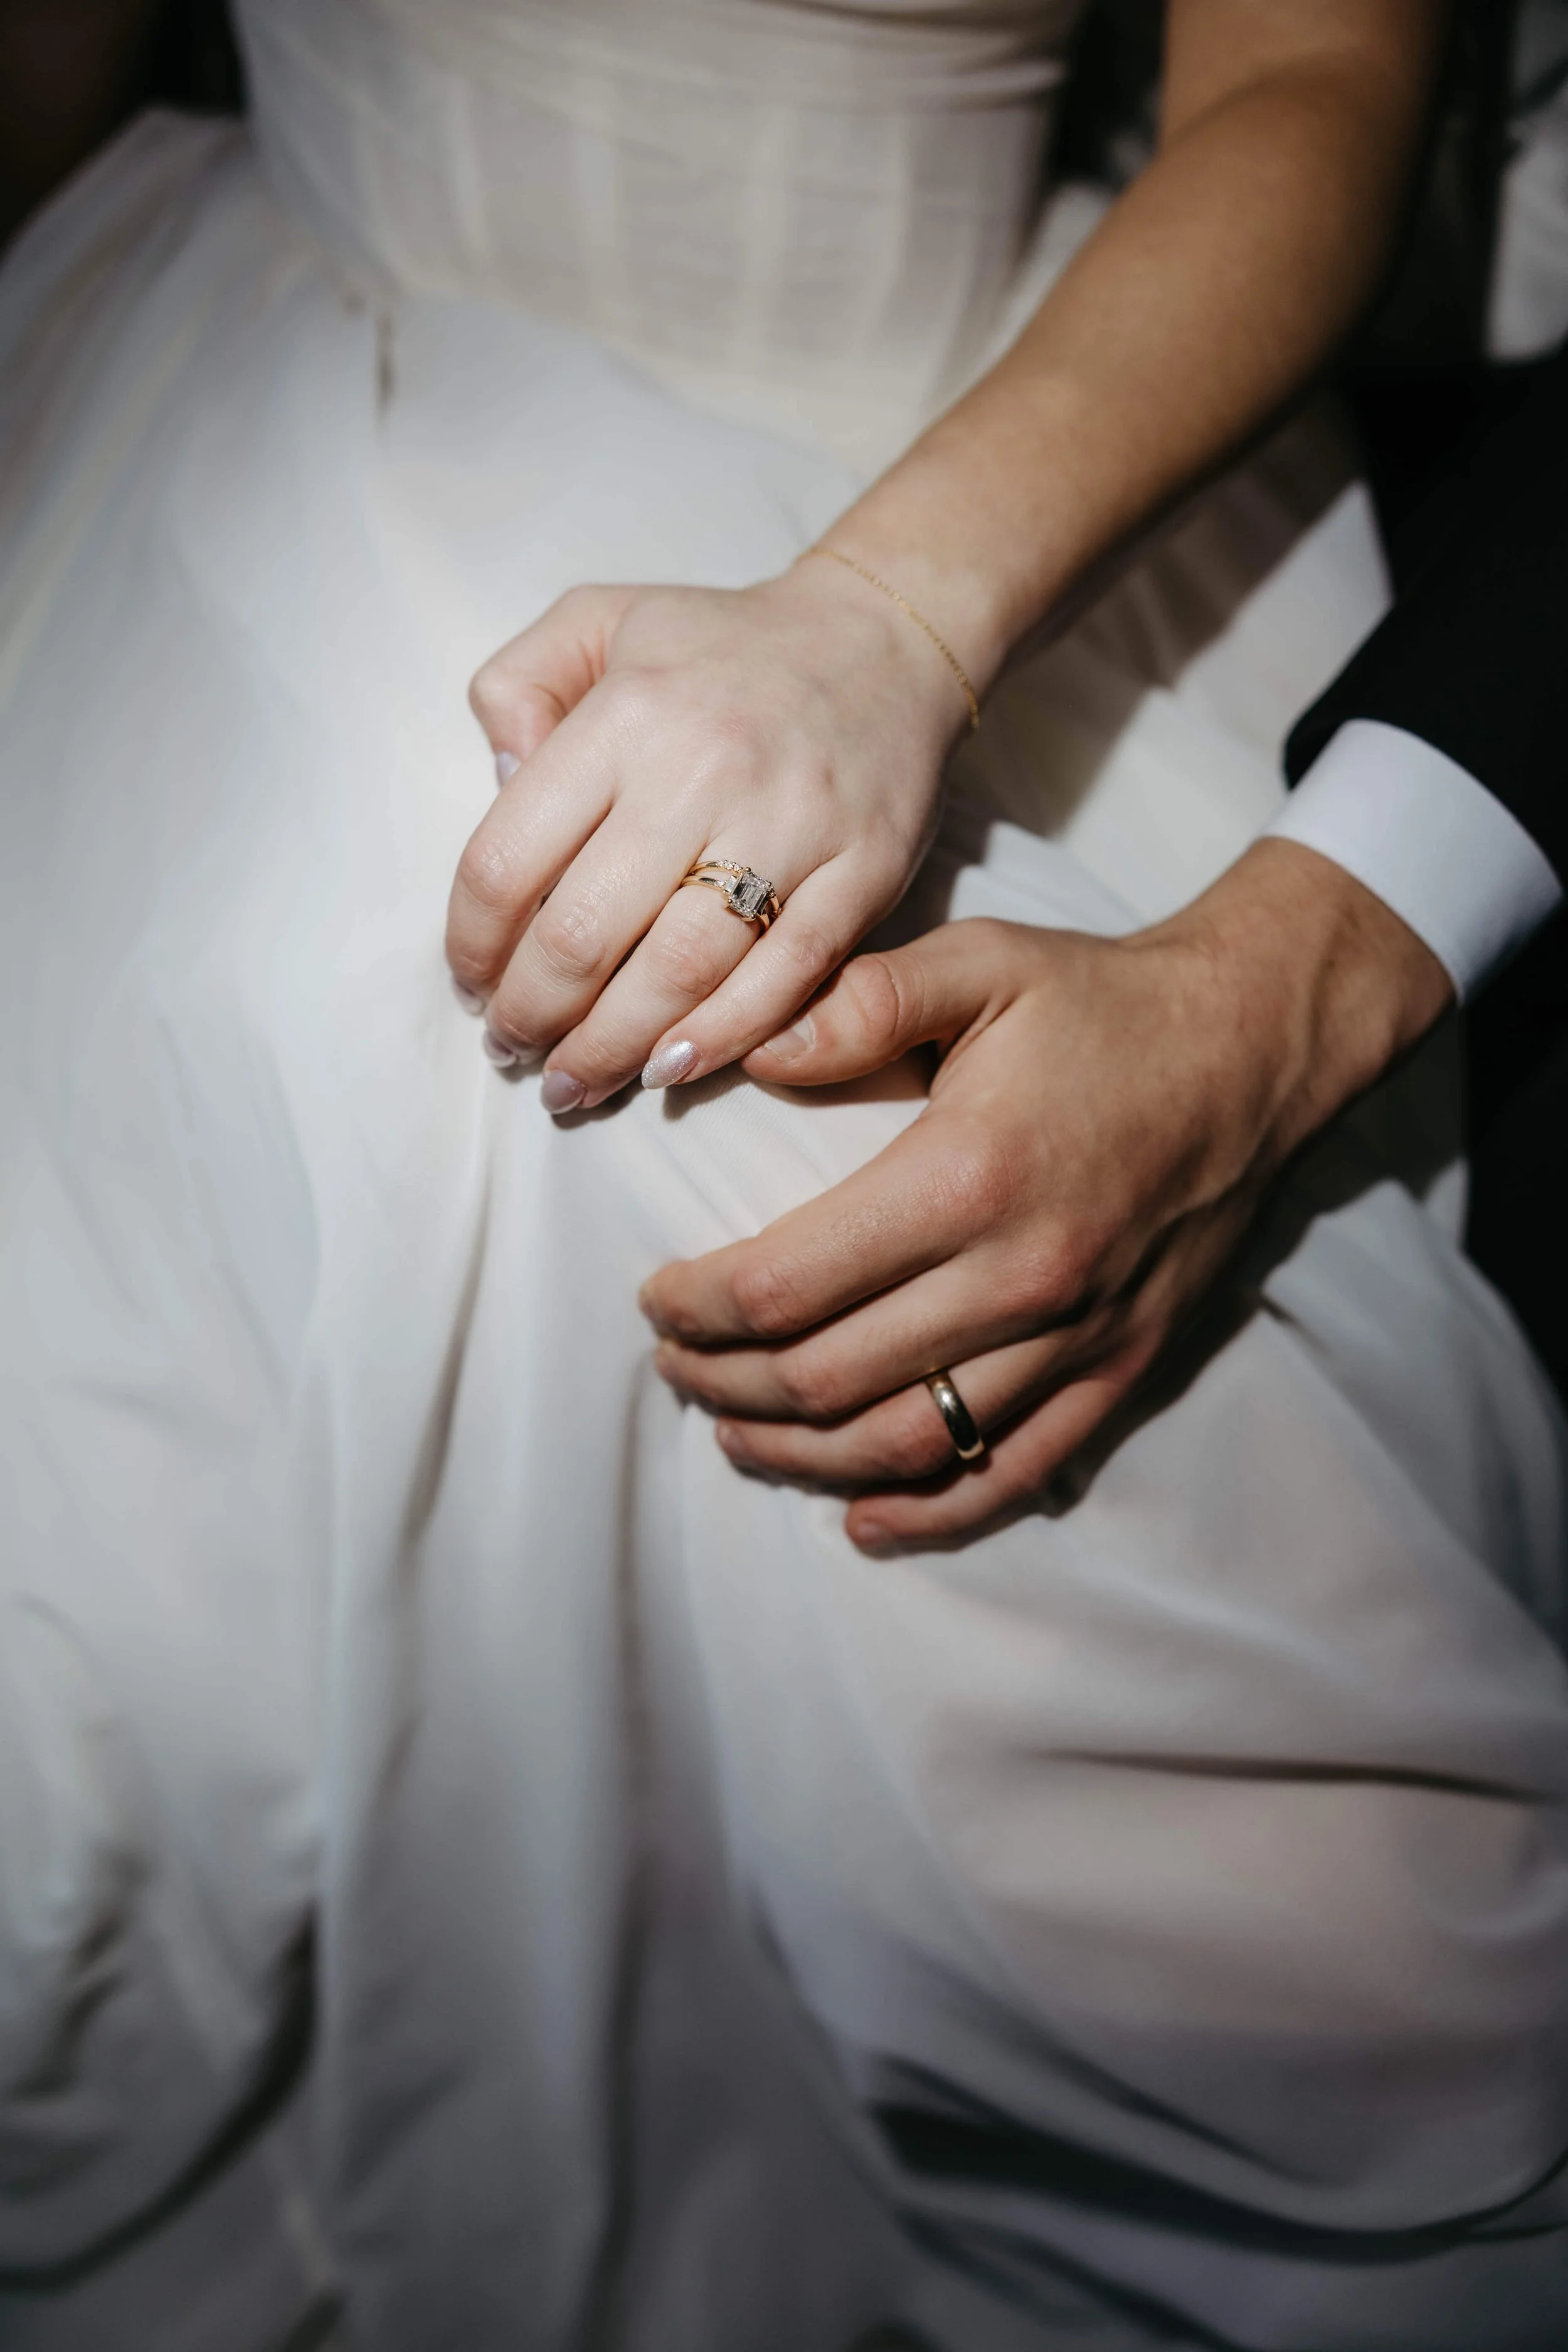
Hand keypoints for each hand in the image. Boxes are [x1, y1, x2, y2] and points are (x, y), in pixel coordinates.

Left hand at [445, 562, 976, 1110]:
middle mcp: (702, 770)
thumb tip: (497, 783)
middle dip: (531, 1016)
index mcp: (626, 714)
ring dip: (610, 1048)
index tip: (471, 985)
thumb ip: (518, 686)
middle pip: (582, 934)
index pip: (507, 860)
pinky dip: (718, 1038)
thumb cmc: (723, 647)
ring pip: (677, 972)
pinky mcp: (861, 872)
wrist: (886, 636)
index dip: (472, 946)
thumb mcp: (599, 619)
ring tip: (573, 1083)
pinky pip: (781, 980)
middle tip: (513, 1050)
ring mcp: (790, 826)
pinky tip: (666, 1069)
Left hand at [640, 842, 1451, 1547]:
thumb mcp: (978, 964)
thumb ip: (857, 1001)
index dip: (697, 1308)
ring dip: (801, 1456)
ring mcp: (1076, 1335)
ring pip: (907, 1442)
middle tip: (675, 1366)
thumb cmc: (1102, 1003)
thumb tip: (746, 1051)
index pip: (785, 1284)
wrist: (1253, 1048)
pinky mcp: (1120, 1367)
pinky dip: (933, 1511)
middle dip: (725, 1386)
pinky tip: (864, 1519)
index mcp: (966, 1176)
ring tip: (735, 1436)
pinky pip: (1015, 1471)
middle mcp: (1020, 1275)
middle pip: (827, 1377)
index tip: (655, 1298)